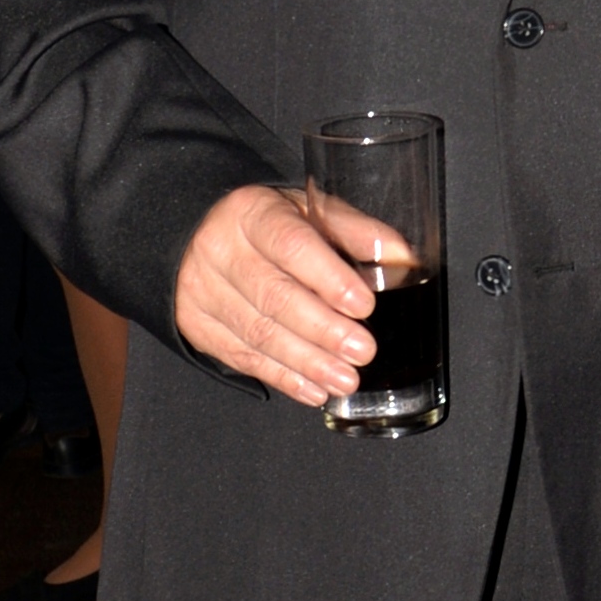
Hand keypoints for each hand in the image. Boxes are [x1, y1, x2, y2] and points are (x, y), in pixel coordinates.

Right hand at [174, 183, 387, 407]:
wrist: (199, 236)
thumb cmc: (268, 225)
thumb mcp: (307, 210)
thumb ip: (353, 232)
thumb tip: (402, 258)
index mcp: (252, 213)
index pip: (292, 245)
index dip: (329, 278)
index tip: (363, 304)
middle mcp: (220, 251)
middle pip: (274, 295)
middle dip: (324, 330)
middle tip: (362, 351)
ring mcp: (203, 291)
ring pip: (258, 333)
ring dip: (307, 362)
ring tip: (345, 379)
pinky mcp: (197, 326)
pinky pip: (242, 357)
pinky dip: (283, 377)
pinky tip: (314, 389)